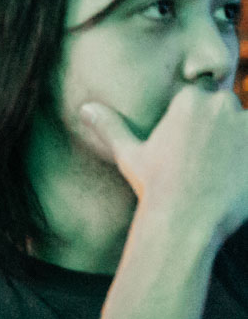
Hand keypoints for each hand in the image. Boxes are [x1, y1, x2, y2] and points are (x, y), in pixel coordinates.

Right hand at [80, 86, 247, 246]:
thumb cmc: (156, 188)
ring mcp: (247, 123)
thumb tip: (86, 108)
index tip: (193, 148)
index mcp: (189, 101)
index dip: (198, 124)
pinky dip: (246, 161)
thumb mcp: (129, 155)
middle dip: (222, 131)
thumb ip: (111, 127)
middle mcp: (220, 105)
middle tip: (208, 163)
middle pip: (226, 109)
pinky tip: (235, 176)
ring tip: (223, 173)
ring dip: (239, 145)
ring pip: (245, 127)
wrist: (187, 221)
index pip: (202, 97)